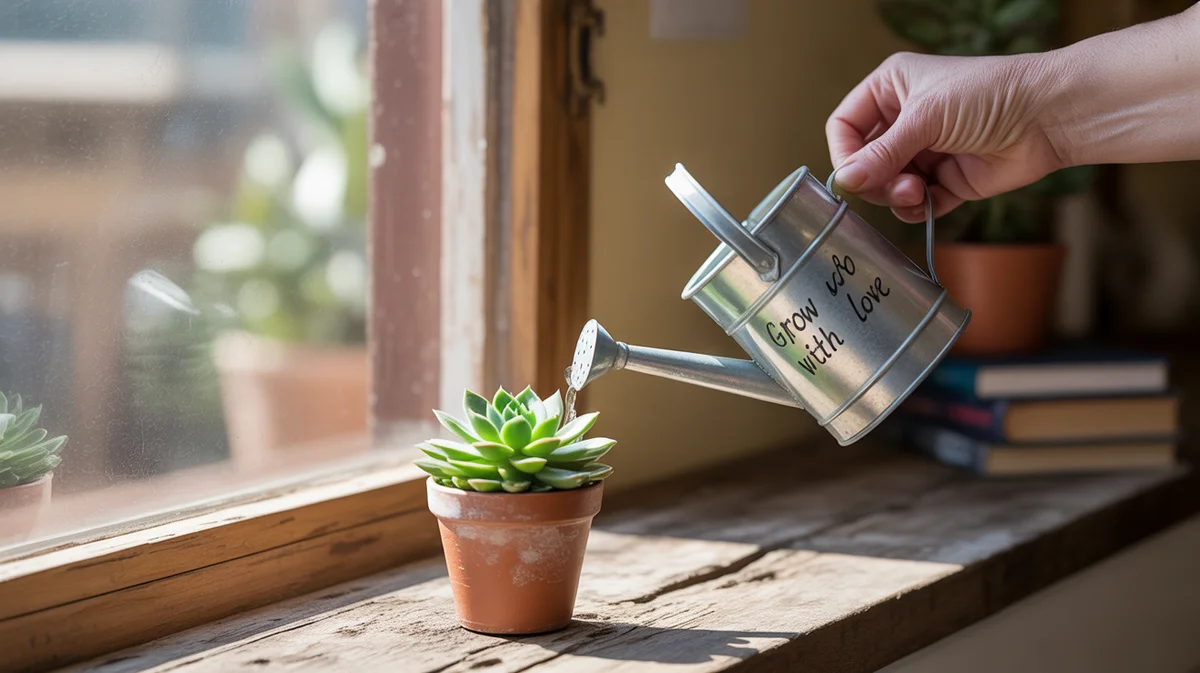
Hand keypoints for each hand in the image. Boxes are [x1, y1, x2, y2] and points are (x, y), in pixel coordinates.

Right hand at [825, 51, 1066, 222]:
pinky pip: (915, 204)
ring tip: (918, 192)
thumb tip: (844, 181)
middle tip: (898, 185)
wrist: (1048, 116)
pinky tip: (929, 203)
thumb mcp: (925, 117)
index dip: (844, 153)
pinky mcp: (946, 181)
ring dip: (896, 196)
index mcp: (890, 89)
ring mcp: (925, 152)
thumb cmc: (988, 95)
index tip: (853, 176)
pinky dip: (916, 209)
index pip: (845, 126)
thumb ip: (881, 153)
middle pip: (864, 163)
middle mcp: (904, 120)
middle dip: (876, 180)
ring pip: (887, 187)